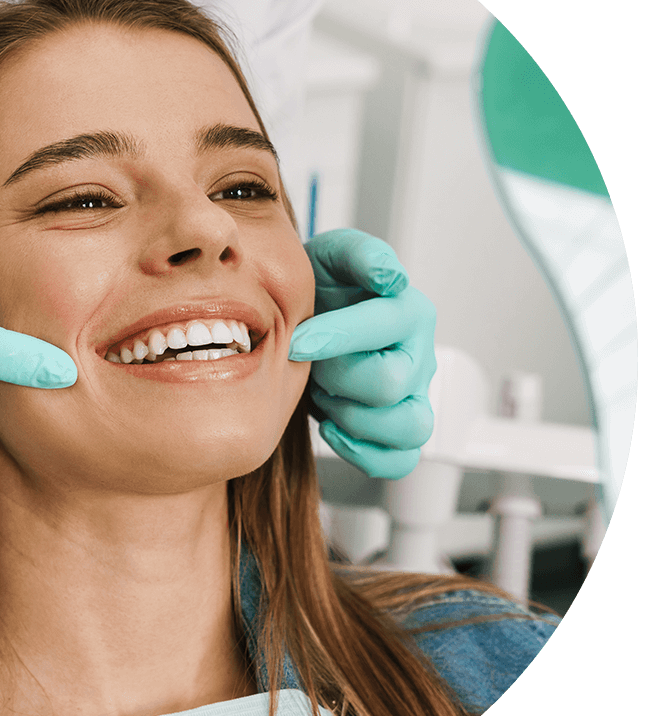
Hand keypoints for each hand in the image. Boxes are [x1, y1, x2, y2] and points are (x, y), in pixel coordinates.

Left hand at [289, 229, 436, 478]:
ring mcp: (414, 396)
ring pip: (409, 429)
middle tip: (311, 364)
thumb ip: (360, 255)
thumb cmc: (322, 289)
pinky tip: (333, 428)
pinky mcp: (400, 428)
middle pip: (390, 384)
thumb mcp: (332, 256)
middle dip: (338, 377)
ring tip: (326, 395)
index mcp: (409, 311)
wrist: (309, 317)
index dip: (336, 337)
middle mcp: (419, 355)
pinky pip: (400, 460)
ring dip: (354, 418)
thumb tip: (389, 276)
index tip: (297, 341)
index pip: (385, 328)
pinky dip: (365, 453)